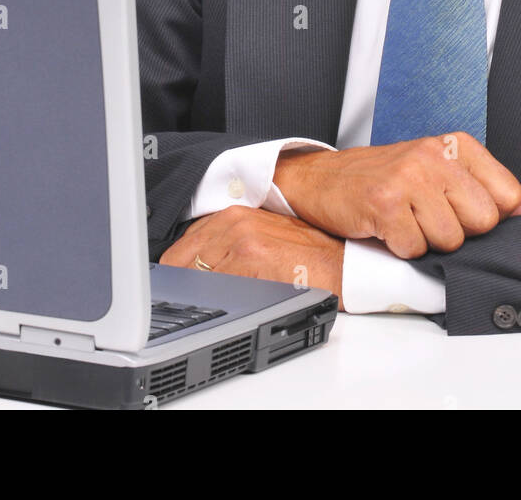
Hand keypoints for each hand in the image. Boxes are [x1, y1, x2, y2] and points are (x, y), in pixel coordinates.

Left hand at [159, 206, 345, 309]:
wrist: (342, 264)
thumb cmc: (308, 256)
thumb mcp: (261, 240)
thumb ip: (226, 245)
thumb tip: (196, 269)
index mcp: (231, 214)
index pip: (180, 246)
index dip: (177, 273)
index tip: (179, 288)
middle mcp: (233, 220)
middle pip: (178, 261)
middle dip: (181, 286)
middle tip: (193, 302)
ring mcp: (240, 238)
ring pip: (193, 277)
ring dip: (197, 297)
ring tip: (215, 306)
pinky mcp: (252, 258)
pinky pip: (215, 288)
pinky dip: (216, 302)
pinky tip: (231, 307)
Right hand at [273, 133, 520, 258]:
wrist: (324, 180)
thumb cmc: (386, 179)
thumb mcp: (441, 174)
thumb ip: (489, 190)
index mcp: (456, 145)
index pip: (508, 195)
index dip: (487, 216)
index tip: (460, 210)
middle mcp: (434, 154)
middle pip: (482, 222)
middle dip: (457, 232)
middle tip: (427, 215)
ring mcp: (409, 177)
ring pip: (449, 241)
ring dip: (425, 241)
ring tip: (405, 219)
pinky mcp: (385, 202)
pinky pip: (415, 248)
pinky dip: (400, 248)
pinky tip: (387, 227)